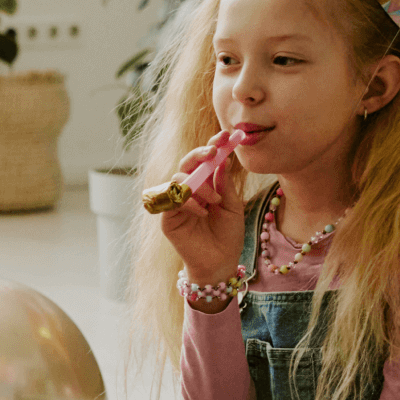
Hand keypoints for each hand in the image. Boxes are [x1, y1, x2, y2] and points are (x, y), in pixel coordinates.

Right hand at [158, 130, 246, 290]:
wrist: (220, 263)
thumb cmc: (227, 236)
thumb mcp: (232, 205)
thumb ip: (224, 183)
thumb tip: (222, 159)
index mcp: (204, 186)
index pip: (203, 160)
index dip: (211, 145)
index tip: (225, 136)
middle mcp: (187, 192)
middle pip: (185, 163)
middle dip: (199, 154)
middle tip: (214, 152)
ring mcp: (175, 204)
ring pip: (178, 179)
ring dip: (199, 185)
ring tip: (214, 201)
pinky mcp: (167, 219)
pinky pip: (172, 201)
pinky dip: (188, 203)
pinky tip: (202, 212)